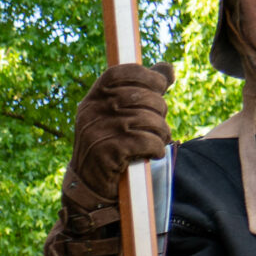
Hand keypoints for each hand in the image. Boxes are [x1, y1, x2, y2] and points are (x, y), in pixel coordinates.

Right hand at [66, 62, 174, 198]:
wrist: (88, 186)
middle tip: (158, 124)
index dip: (147, 76)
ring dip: (161, 132)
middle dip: (159, 110)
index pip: (121, 72)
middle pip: (142, 96)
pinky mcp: (109, 152)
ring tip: (158, 140)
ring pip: (148, 119)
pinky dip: (157, 148)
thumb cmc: (109, 145)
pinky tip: (154, 153)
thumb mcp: (116, 115)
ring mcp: (99, 132)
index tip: (160, 86)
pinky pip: (147, 141)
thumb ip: (140, 90)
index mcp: (93, 99)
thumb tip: (167, 69)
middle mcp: (92, 112)